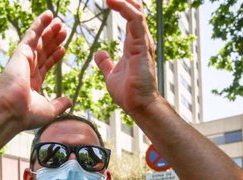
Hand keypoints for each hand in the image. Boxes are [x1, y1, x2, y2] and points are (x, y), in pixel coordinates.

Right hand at [0, 11, 71, 129]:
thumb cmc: (27, 114)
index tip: (63, 49)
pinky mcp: (21, 53)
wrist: (13, 111)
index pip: (45, 65)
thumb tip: (69, 101)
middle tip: (64, 30)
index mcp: (32, 82)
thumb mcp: (49, 110)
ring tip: (60, 22)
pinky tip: (48, 15)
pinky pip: (32, 35)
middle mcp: (27, 70)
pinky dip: (40, 24)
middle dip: (53, 40)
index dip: (54, 56)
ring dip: (49, 30)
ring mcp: (23, 60)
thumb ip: (60, 104)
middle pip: (43, 50)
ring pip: (39, 41)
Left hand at [94, 0, 158, 115]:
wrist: (138, 105)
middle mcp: (140, 40)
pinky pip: (135, 21)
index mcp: (133, 44)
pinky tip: (112, 1)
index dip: (122, 4)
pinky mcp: (141, 46)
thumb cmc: (129, 93)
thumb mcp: (111, 75)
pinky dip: (125, 9)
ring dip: (123, 0)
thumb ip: (106, 63)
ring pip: (136, 12)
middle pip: (135, 10)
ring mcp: (142, 42)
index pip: (130, 17)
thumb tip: (99, 53)